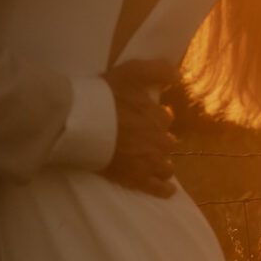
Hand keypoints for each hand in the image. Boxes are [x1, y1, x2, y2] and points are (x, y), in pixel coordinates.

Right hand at [101, 58, 179, 197]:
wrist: (82, 122)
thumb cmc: (105, 95)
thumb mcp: (131, 72)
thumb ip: (157, 71)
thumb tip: (179, 76)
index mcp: (157, 116)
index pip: (165, 118)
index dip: (156, 117)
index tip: (145, 117)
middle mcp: (158, 139)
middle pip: (167, 142)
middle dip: (158, 139)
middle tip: (144, 138)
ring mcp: (148, 161)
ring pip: (166, 165)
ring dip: (162, 162)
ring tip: (152, 160)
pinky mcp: (136, 179)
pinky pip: (158, 188)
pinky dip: (164, 189)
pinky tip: (167, 189)